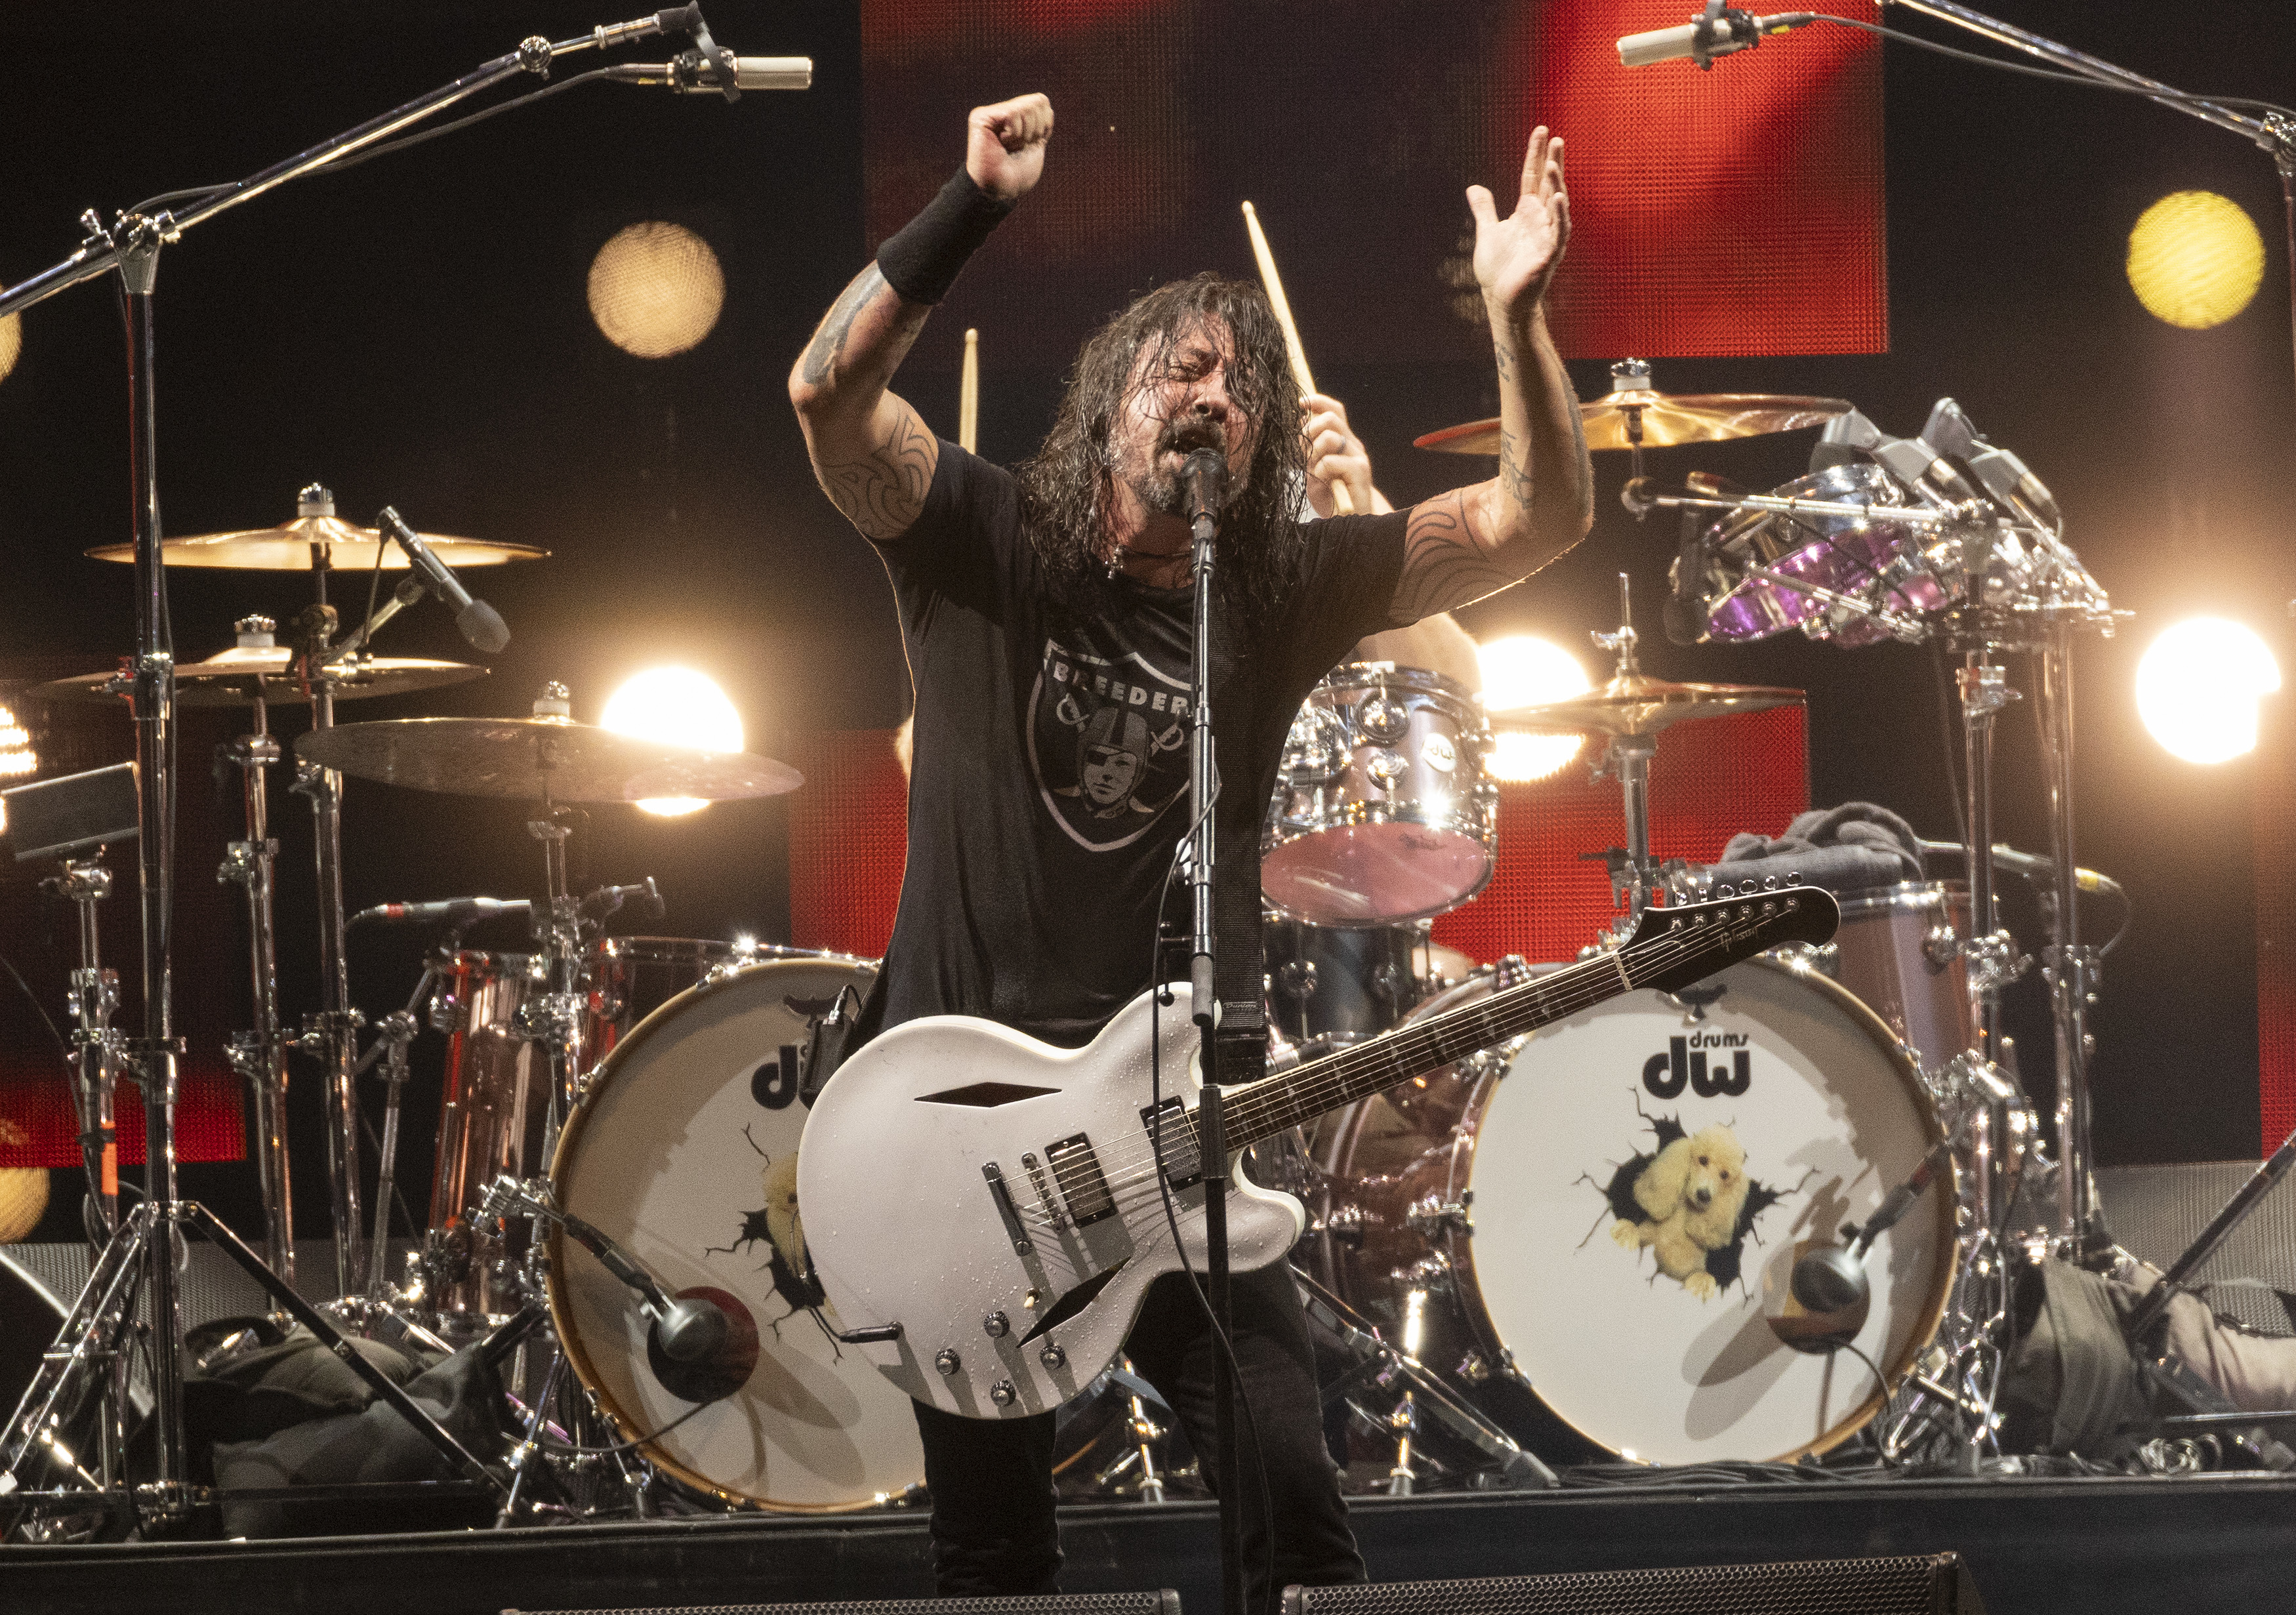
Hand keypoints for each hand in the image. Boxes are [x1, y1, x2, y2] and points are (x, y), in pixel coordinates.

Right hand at [966, 93, 1053, 203]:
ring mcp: (990, 113)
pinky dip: (1014, 134)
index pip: (1041, 101)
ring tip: (1010, 147)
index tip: (1033, 143)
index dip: (1045, 124)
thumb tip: (1042, 100)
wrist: (1001, 190)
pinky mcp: (981, 117)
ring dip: (1023, 135)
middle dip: (1035, 130)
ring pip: (1025, 107)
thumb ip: (1040, 121)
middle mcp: (1002, 111)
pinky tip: (1002, 144)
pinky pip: (1011, 114)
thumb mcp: (1036, 144)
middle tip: (1020, 146)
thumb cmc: (1017, 174)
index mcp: (1016, 117)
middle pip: (1036, 101)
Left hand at [1299, 393, 1377, 517]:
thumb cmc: (1331, 496)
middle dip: (1309, 433)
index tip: (1300, 404)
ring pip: (1329, 436)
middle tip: (1305, 456)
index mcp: (1342, 441)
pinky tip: (1323, 483)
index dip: (1317, 402)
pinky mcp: (1360, 471)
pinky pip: (1330, 461)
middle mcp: (1352, 445)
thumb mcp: (1313, 469)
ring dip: (1313, 454)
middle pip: (1329, 418)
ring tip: (1314, 472)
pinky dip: (1320, 471)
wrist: (1351, 521)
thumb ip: (1309, 447)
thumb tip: (1302, 419)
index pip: (1333, 410)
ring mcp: (1358, 456)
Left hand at [1467, 126, 1569, 320]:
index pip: (1532, 176)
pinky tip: (1557, 198)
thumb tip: (1474, 188)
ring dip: (1556, 185)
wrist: (1501, 299)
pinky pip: (1558, 232)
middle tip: (1556, 138)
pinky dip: (1558, 215)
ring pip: (1556, 206)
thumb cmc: (1499, 269)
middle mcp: (1541, 220)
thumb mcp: (1487, 232)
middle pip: (1548, 185)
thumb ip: (1484, 209)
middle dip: (1552, 162)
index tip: (1541, 130)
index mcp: (1527, 212)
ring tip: (1552, 164)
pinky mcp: (1549, 254)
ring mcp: (1547, 236)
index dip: (1535, 154)